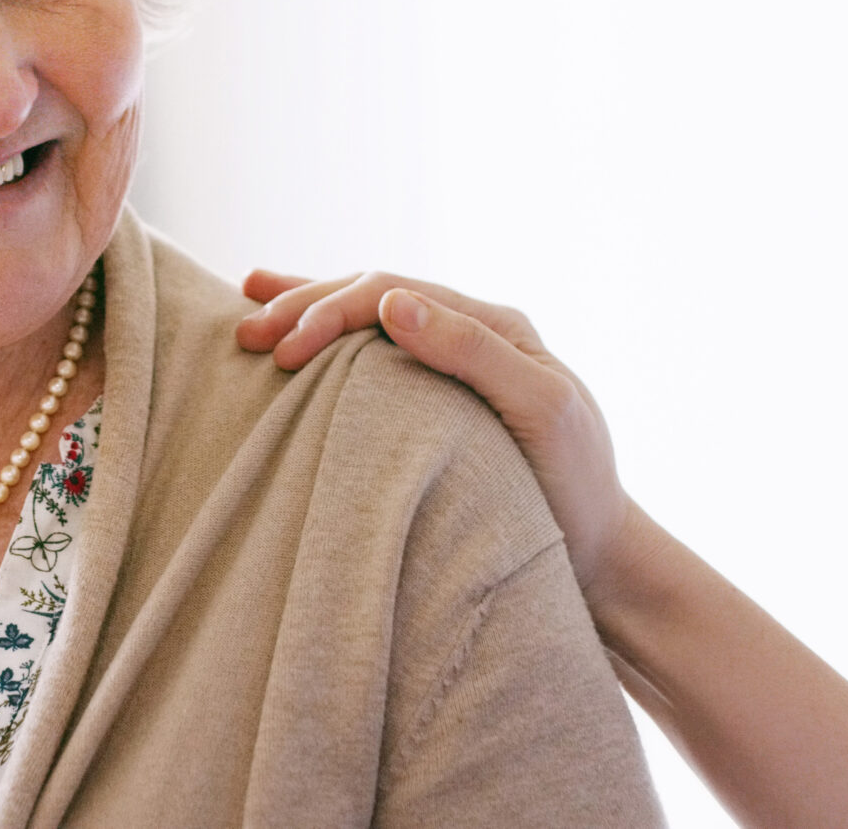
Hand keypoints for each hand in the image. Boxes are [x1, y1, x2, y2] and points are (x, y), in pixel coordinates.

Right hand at [235, 270, 634, 597]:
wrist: (600, 556)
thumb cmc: (575, 488)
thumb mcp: (540, 411)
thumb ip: (472, 350)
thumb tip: (391, 302)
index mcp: (494, 325)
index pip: (392, 292)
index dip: (330, 311)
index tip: (282, 350)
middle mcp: (472, 335)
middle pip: (371, 298)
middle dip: (304, 308)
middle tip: (247, 334)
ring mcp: (454, 368)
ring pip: (366, 322)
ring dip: (306, 315)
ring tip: (247, 315)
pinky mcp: (439, 406)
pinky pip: (375, 360)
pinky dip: (329, 345)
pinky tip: (293, 343)